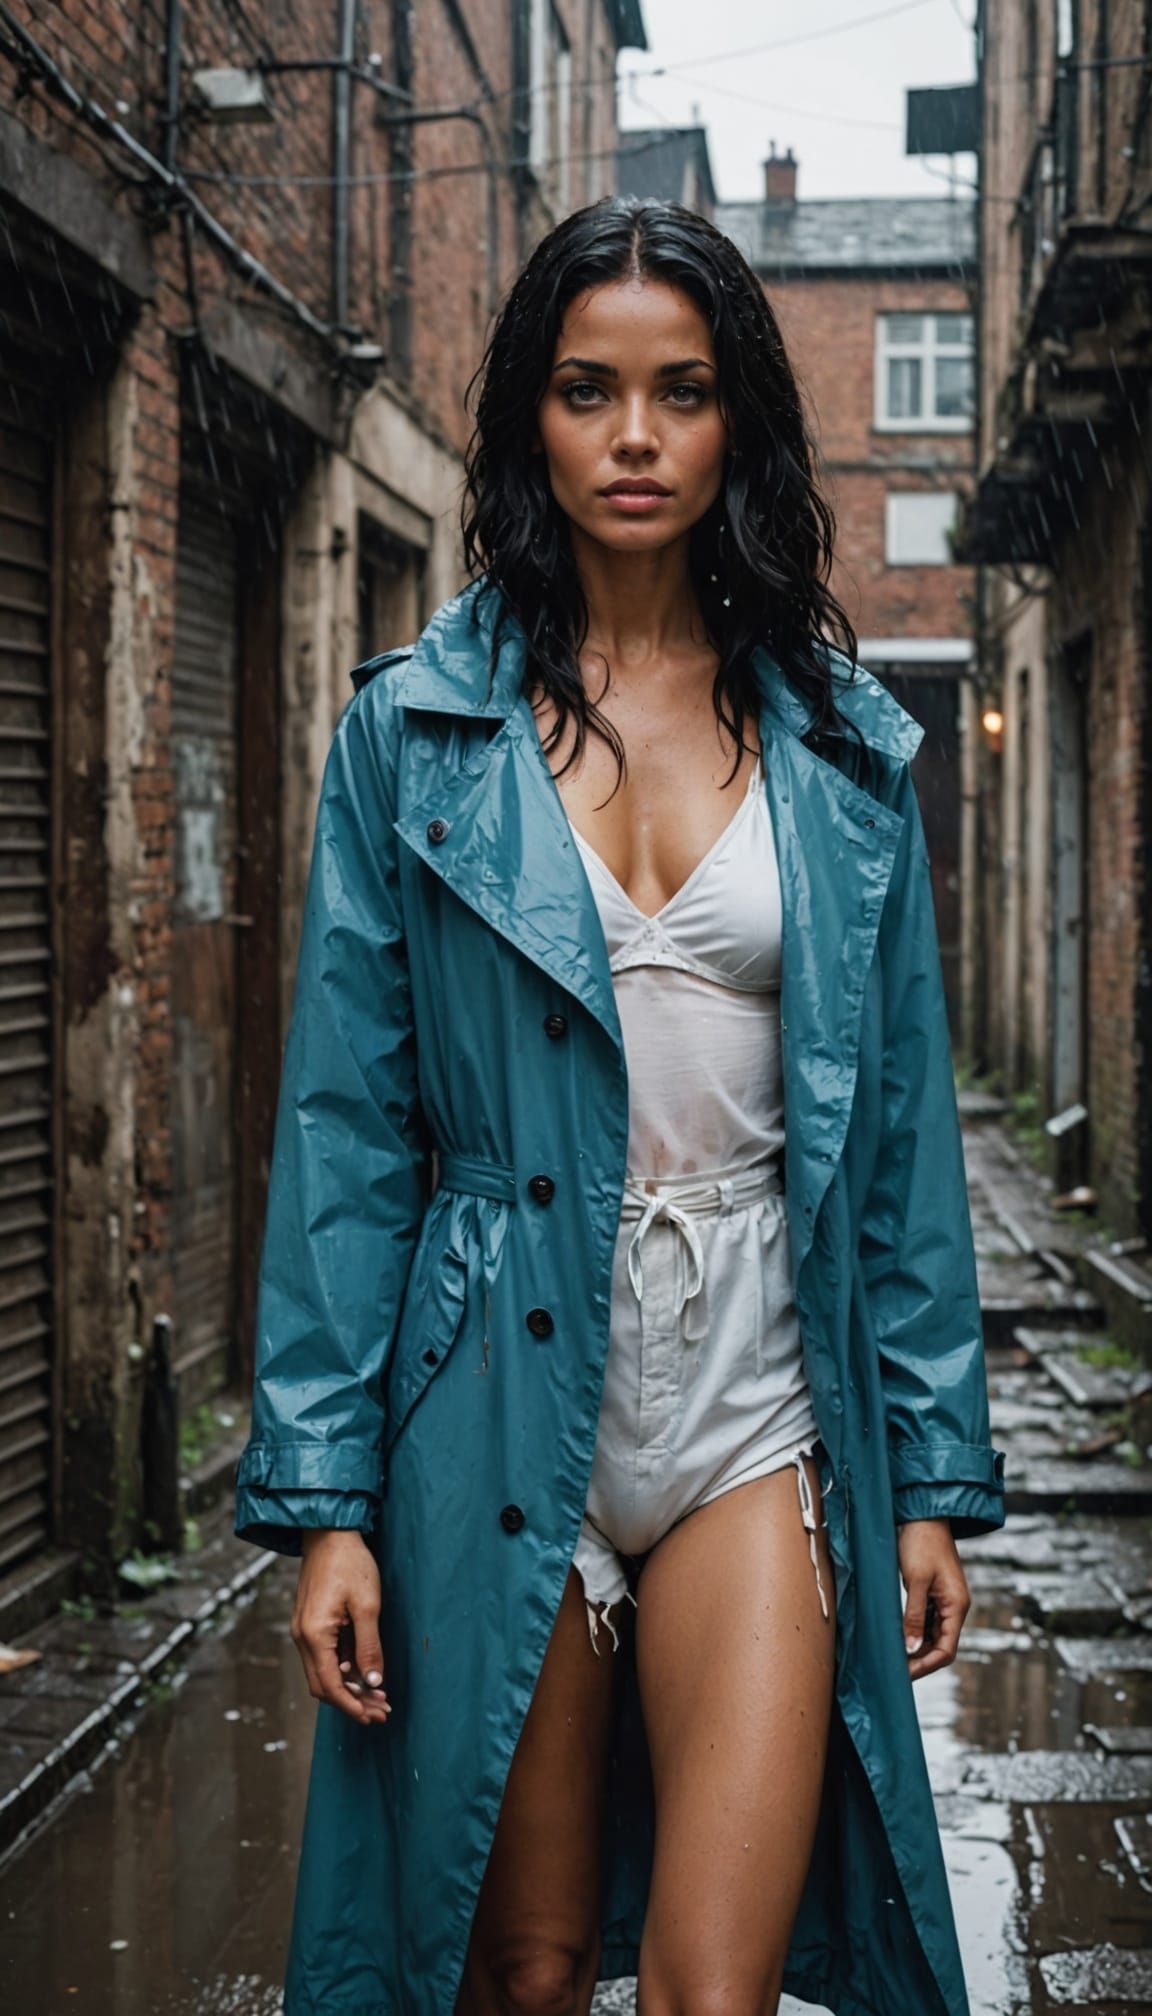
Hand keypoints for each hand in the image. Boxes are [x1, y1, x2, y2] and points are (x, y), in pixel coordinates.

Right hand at [291, 1530, 390, 1726]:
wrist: (329, 1532)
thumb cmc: (350, 1563)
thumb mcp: (367, 1605)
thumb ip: (369, 1646)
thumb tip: (372, 1682)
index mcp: (314, 1634)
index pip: (330, 1686)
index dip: (352, 1706)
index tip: (373, 1717)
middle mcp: (302, 1637)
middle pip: (323, 1685)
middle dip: (352, 1701)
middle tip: (381, 1710)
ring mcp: (304, 1630)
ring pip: (323, 1672)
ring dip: (349, 1686)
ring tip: (378, 1694)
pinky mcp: (310, 1622)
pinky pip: (323, 1656)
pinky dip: (343, 1669)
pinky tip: (364, 1670)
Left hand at [895, 1517, 970, 1680]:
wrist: (923, 1514)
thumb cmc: (921, 1543)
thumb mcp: (916, 1580)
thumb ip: (914, 1616)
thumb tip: (911, 1650)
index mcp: (956, 1606)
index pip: (947, 1649)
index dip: (927, 1665)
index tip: (904, 1674)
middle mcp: (954, 1607)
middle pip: (941, 1645)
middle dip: (920, 1660)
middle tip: (895, 1670)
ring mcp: (944, 1601)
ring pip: (933, 1635)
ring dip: (916, 1648)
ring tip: (894, 1658)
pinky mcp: (933, 1594)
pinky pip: (926, 1621)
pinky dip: (914, 1632)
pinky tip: (898, 1638)